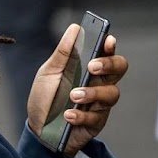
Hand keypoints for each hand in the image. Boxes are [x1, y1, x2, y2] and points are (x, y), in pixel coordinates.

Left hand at [27, 24, 127, 156]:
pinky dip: (81, 115)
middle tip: (92, 67)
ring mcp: (100, 103)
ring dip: (92, 93)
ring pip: (112, 93)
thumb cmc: (46, 98)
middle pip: (119, 68)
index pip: (107, 52)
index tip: (108, 41)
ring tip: (73, 95)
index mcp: (89, 67)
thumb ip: (63, 53)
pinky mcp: (96, 122)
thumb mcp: (49, 72)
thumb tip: (75, 28)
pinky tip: (68, 115)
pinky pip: (97, 117)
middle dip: (109, 65)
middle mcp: (99, 83)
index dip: (110, 46)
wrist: (38, 129)